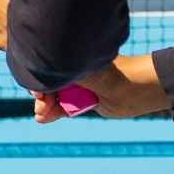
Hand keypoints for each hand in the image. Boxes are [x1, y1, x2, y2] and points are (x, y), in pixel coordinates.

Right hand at [35, 55, 168, 123]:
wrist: (138, 90)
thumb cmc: (112, 75)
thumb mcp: (81, 74)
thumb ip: (58, 77)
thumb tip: (35, 88)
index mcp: (72, 55)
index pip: (45, 67)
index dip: (38, 81)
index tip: (38, 93)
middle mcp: (73, 69)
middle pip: (47, 83)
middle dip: (41, 97)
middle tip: (41, 108)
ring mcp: (78, 85)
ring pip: (53, 97)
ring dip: (46, 107)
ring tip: (42, 116)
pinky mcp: (84, 100)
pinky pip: (63, 107)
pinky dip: (54, 113)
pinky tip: (44, 118)